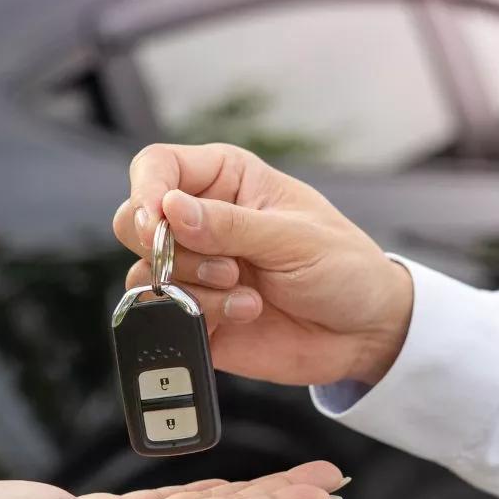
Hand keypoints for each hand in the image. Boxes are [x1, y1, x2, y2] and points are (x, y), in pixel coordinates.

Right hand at [113, 143, 413, 385]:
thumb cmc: (344, 268)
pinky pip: (165, 314)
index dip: (146, 191)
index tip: (158, 220)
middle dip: (166, 248)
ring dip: (193, 286)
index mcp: (225, 180)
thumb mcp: (294, 237)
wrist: (365, 333)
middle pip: (133, 220)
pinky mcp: (195, 314)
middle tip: (221, 264)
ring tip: (245, 291)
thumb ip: (230, 225)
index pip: (157, 166)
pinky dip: (201, 316)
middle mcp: (201, 221)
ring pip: (145, 272)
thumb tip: (169, 209)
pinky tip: (246, 312)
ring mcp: (196, 270)